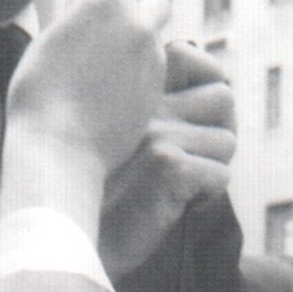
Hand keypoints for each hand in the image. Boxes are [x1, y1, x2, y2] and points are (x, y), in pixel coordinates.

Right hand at [3, 0, 168, 238]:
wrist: (61, 148)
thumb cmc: (41, 92)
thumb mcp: (51, 36)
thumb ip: (80, 8)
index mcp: (108, 0)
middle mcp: (138, 23)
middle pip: (155, 0)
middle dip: (140, 7)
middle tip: (113, 25)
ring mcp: (153, 57)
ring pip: (154, 38)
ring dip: (136, 45)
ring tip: (102, 70)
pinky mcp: (159, 88)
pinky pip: (153, 69)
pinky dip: (139, 73)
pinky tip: (111, 92)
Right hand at [98, 40, 237, 279]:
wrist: (66, 237)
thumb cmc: (96, 190)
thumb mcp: (116, 134)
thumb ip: (148, 106)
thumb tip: (216, 89)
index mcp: (125, 87)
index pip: (187, 53)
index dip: (207, 81)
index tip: (197, 115)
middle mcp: (139, 103)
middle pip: (222, 96)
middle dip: (219, 131)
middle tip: (198, 157)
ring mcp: (154, 133)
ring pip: (226, 139)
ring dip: (212, 166)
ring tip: (182, 183)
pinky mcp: (167, 167)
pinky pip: (220, 174)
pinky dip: (206, 195)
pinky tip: (178, 204)